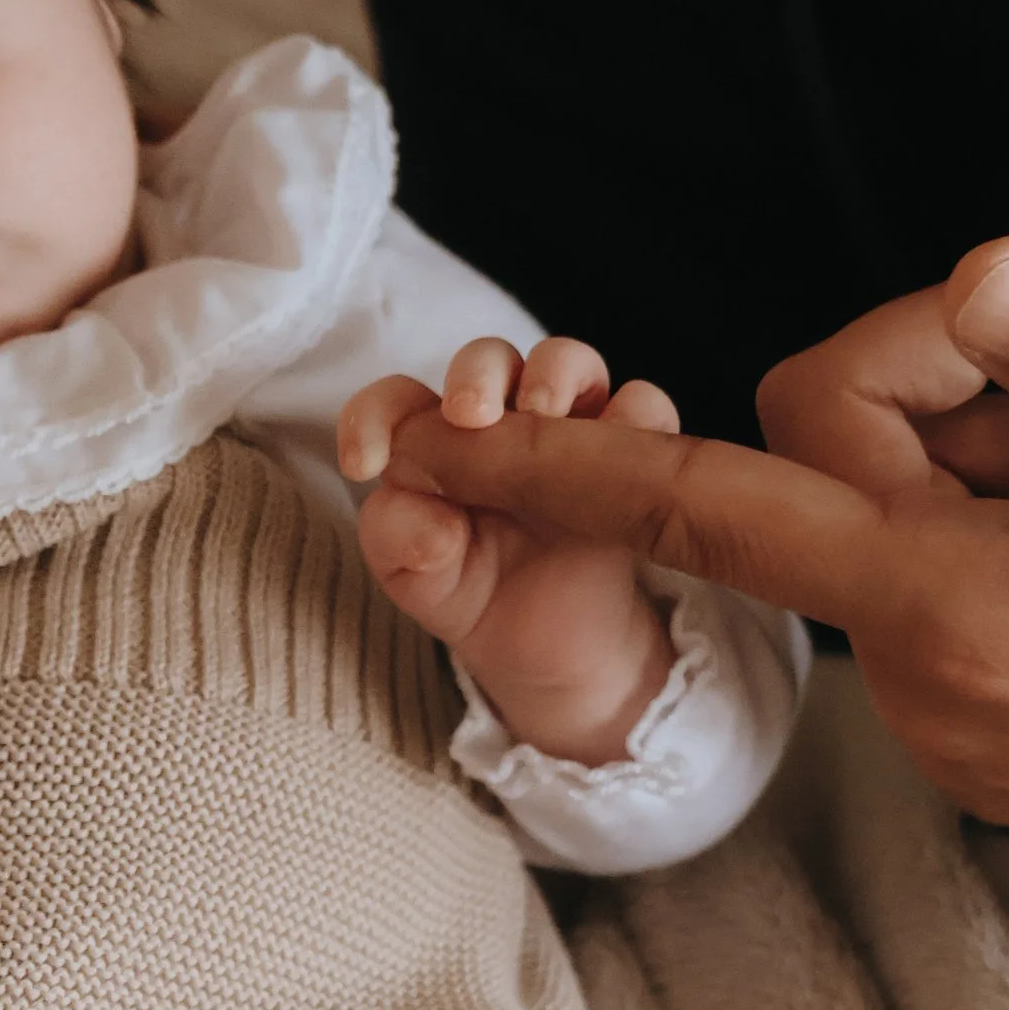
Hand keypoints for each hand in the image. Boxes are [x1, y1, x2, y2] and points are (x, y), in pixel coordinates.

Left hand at [340, 334, 679, 763]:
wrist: (550, 648)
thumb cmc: (470, 591)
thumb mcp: (417, 578)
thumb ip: (398, 540)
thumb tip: (433, 522)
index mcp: (432, 440)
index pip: (396, 402)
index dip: (373, 418)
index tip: (365, 464)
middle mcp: (500, 421)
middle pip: (489, 361)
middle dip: (477, 375)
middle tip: (470, 413)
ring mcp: (567, 430)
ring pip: (569, 364)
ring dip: (556, 375)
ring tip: (544, 416)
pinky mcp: (630, 453)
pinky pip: (643, 407)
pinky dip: (631, 412)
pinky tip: (616, 449)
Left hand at [372, 237, 1008, 827]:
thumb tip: (988, 272)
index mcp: (942, 608)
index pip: (698, 504)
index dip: (559, 462)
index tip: (437, 443)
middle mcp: (926, 687)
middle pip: (843, 465)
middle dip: (941, 399)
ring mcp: (963, 736)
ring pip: (908, 525)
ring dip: (997, 469)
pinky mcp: (1003, 752)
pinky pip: (957, 591)